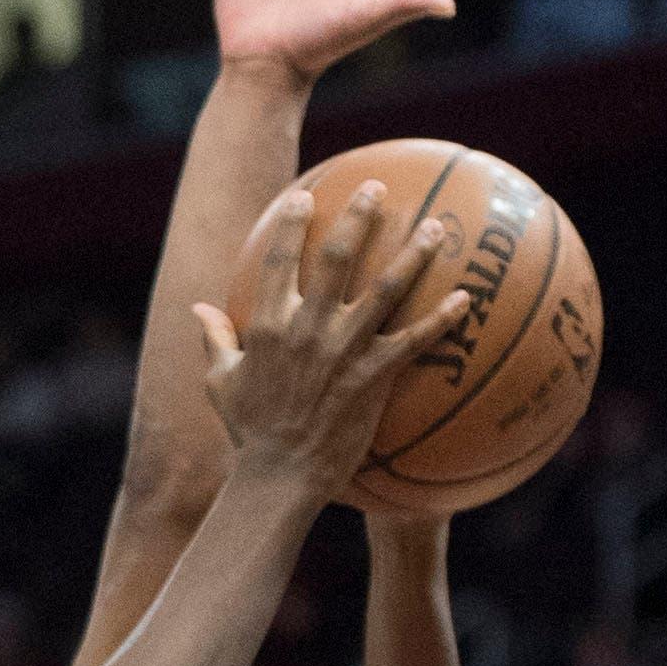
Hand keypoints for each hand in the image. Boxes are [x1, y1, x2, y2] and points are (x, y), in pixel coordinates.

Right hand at [196, 182, 467, 498]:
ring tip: (435, 226)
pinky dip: (443, 319)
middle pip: (338, 258)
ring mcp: (344, 351)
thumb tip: (198, 309)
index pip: (280, 260)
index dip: (294, 224)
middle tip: (376, 187)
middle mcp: (307, 329)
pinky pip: (415, 341)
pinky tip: (467, 298)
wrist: (279, 478)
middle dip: (359, 216)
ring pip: (386, 289)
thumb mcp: (220, 382)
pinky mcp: (374, 378)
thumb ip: (214, 338)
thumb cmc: (248, 433)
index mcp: (267, 324)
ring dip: (413, 254)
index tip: (306, 197)